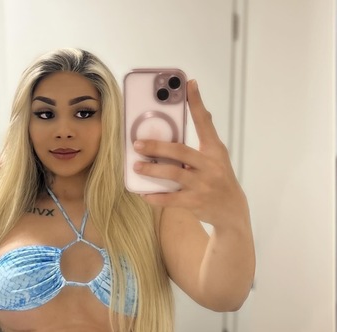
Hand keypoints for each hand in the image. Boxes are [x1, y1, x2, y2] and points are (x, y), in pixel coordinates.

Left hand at [133, 79, 248, 231]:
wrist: (231, 210)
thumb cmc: (218, 178)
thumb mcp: (216, 156)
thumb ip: (201, 141)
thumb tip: (181, 120)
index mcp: (215, 150)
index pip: (205, 122)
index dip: (197, 103)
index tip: (188, 83)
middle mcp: (210, 165)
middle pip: (181, 151)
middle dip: (157, 146)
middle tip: (138, 143)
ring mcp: (202, 185)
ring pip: (173, 174)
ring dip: (152, 170)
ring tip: (137, 166)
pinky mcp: (195, 202)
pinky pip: (171, 199)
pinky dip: (156, 196)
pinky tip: (144, 193)